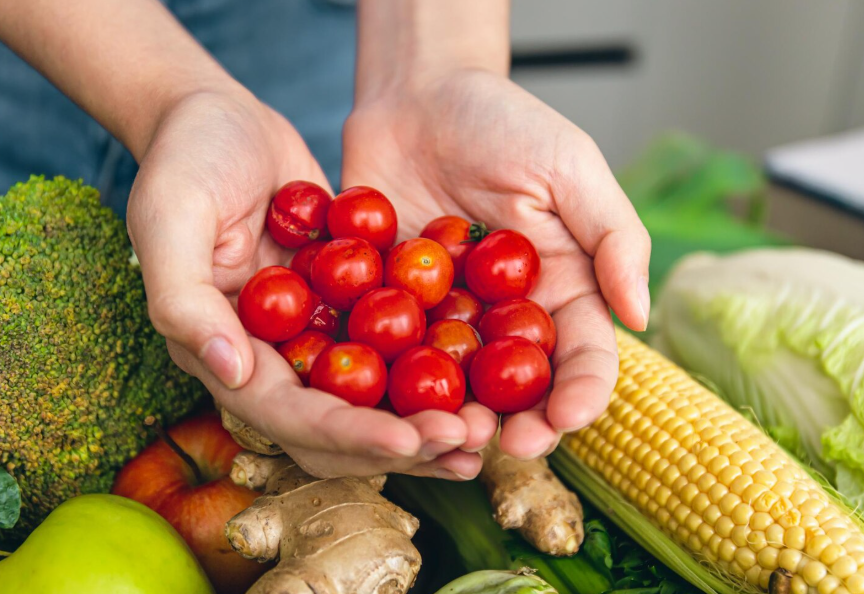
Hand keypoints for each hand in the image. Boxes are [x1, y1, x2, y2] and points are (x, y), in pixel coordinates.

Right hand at [127, 89, 494, 478]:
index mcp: (226, 353)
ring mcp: (315, 334)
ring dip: (427, 419)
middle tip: (465, 442)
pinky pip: (395, 344)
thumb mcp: (170, 217)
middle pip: (340, 425)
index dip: (346, 435)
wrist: (221, 120)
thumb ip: (185, 299)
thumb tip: (233, 371)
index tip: (407, 442)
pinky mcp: (349, 305)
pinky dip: (435, 363)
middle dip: (401, 442)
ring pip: (375, 397)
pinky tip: (484, 373)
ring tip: (485, 430)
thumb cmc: (185, 160)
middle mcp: (272, 358)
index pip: (288, 415)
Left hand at [343, 70, 650, 458]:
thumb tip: (641, 315)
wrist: (419, 95)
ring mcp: (447, 314)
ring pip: (456, 381)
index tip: (567, 418)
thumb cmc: (504, 120)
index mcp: (561, 287)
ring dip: (455, 414)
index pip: (583, 354)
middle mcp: (507, 313)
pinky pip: (392, 348)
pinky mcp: (392, 304)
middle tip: (505, 444)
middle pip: (520, 384)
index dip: (582, 392)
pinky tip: (385, 401)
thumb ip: (613, 236)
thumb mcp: (571, 166)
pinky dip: (390, 377)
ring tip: (450, 434)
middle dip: (519, 422)